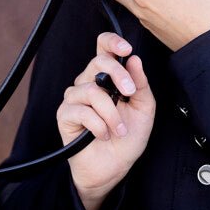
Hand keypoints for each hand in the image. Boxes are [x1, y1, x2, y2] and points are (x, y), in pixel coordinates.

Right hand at [58, 31, 155, 209]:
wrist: (114, 168)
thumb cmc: (128, 137)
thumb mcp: (144, 109)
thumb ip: (140, 83)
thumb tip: (134, 59)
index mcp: (107, 78)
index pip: (103, 48)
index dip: (112, 41)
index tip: (126, 49)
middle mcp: (88, 83)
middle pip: (98, 62)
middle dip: (117, 75)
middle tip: (129, 92)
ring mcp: (75, 98)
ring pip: (92, 91)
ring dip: (111, 113)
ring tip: (119, 130)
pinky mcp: (65, 115)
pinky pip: (82, 111)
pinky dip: (99, 125)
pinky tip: (104, 135)